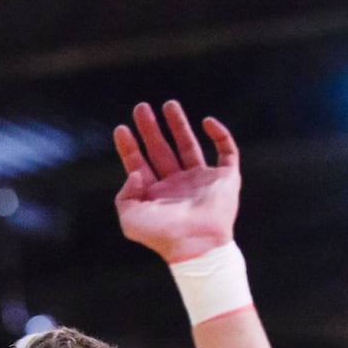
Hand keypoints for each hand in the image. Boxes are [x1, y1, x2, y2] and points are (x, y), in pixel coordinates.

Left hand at [113, 101, 239, 262]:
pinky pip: (226, 152)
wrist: (197, 244)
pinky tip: (207, 121)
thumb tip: (134, 173)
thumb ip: (124, 195)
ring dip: (179, 125)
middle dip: (150, 128)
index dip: (129, 146)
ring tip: (169, 104)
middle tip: (141, 107)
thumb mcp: (130, 219)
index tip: (122, 128)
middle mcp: (176, 185)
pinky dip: (220, 135)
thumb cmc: (162, 236)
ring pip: (188, 145)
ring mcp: (201, 180)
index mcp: (154, 194)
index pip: (138, 164)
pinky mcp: (225, 178)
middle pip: (160, 149)